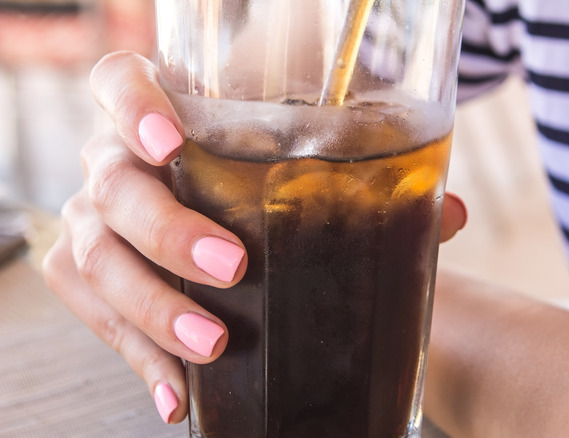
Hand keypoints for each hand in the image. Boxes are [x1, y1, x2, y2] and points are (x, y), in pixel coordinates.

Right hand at [43, 50, 466, 423]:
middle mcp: (115, 160)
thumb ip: (372, 176)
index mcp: (161, 111)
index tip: (170, 143)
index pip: (118, 83)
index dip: (132, 107)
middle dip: (168, 231)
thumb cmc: (254, 165)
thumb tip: (449, 215)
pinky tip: (178, 390)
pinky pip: (97, 314)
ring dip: (152, 308)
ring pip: (95, 258)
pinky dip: (138, 355)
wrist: (214, 189)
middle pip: (112, 187)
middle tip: (232, 267)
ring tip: (210, 345)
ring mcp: (99, 218)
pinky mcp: (95, 275)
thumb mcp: (300, 156)